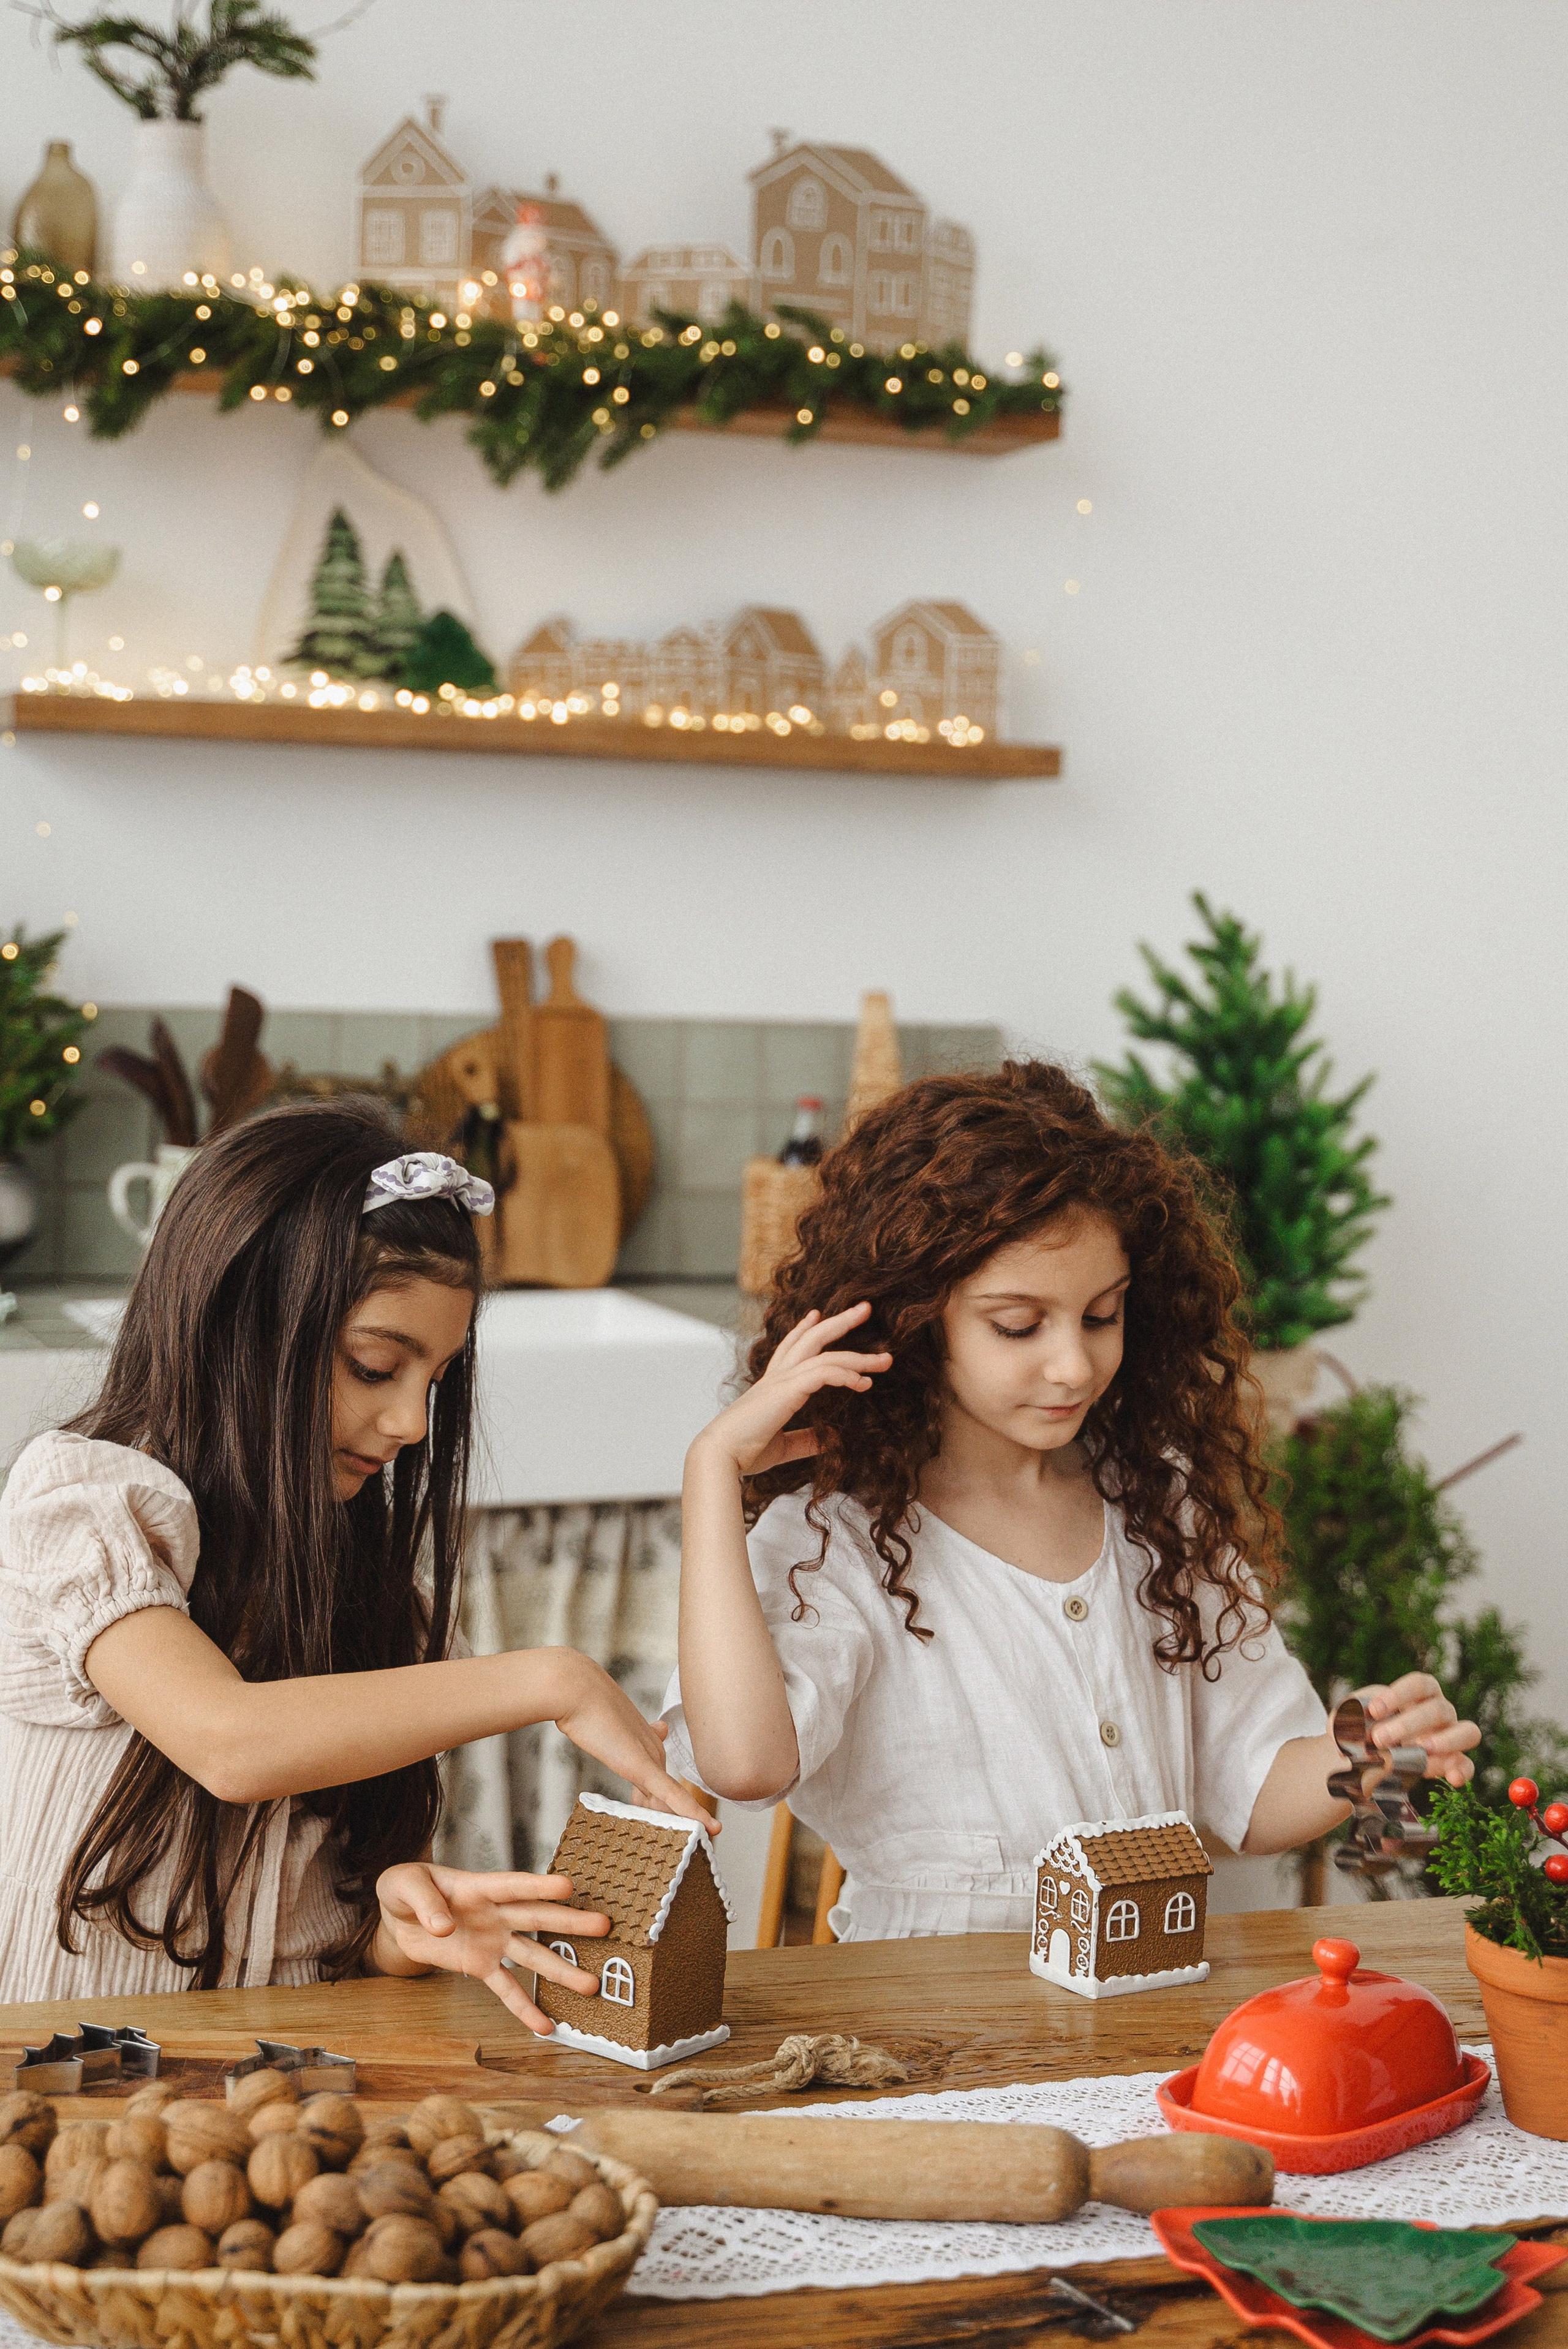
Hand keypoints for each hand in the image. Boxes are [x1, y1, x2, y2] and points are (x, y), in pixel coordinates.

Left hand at [373, 1861, 609, 2032]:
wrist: (398, 1916)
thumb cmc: (405, 1889)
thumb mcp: (404, 1885)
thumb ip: (426, 1903)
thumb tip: (445, 1927)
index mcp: (478, 1886)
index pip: (513, 1885)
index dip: (539, 1885)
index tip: (569, 1886)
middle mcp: (494, 1913)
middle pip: (535, 1917)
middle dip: (569, 1923)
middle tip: (603, 1926)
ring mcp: (492, 1940)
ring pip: (531, 1955)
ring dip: (560, 1970)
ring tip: (591, 1985)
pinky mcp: (481, 1966)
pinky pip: (506, 1988)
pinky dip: (524, 2008)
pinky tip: (545, 2026)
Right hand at [552, 1653, 719, 1831]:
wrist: (575, 1690)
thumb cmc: (582, 1705)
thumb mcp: (605, 1722)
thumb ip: (622, 1734)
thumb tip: (643, 1729)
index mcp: (645, 1740)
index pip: (658, 1779)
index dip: (659, 1802)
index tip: (660, 1816)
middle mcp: (654, 1748)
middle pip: (664, 1795)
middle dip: (670, 1820)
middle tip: (685, 1841)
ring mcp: (651, 1757)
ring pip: (671, 1800)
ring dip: (682, 1822)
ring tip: (699, 1839)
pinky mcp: (644, 1766)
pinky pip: (673, 1796)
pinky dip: (693, 1813)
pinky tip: (710, 1828)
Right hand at [690, 1303, 891, 1477]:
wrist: (721, 1456)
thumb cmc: (744, 1452)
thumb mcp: (783, 1446)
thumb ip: (807, 1440)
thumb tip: (830, 1440)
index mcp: (772, 1385)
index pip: (789, 1347)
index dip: (803, 1328)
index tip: (817, 1314)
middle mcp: (777, 1376)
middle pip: (811, 1337)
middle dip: (840, 1321)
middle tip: (866, 1308)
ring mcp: (782, 1380)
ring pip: (826, 1354)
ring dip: (859, 1355)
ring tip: (886, 1359)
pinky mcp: (787, 1389)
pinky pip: (824, 1372)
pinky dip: (847, 1374)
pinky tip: (864, 1382)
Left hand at [1361, 1671, 1479, 1786]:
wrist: (1371, 1752)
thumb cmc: (1368, 1727)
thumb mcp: (1355, 1719)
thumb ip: (1351, 1722)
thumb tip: (1350, 1740)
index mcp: (1421, 1693)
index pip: (1419, 1684)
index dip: (1398, 1695)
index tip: (1374, 1710)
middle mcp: (1442, 1711)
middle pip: (1438, 1709)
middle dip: (1409, 1724)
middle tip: (1380, 1738)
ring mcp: (1452, 1735)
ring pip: (1467, 1732)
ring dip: (1445, 1741)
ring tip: (1422, 1749)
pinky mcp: (1455, 1762)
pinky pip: (1468, 1766)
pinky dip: (1463, 1772)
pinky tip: (1452, 1779)